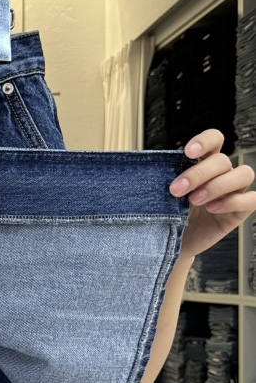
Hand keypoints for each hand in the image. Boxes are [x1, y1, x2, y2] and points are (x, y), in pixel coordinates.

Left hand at [169, 129, 255, 259]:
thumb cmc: (167, 214)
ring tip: (194, 200)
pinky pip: (252, 200)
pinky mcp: (239, 211)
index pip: (215, 139)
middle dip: (198, 174)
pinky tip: (213, 208)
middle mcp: (222, 174)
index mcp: (203, 162)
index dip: (205, 141)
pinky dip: (234, 201)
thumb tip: (137, 165)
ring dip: (217, 185)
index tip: (188, 152)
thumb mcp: (160, 194)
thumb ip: (159, 179)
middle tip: (176, 190)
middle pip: (223, 160)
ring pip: (243, 174)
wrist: (172, 243)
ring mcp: (234, 191)